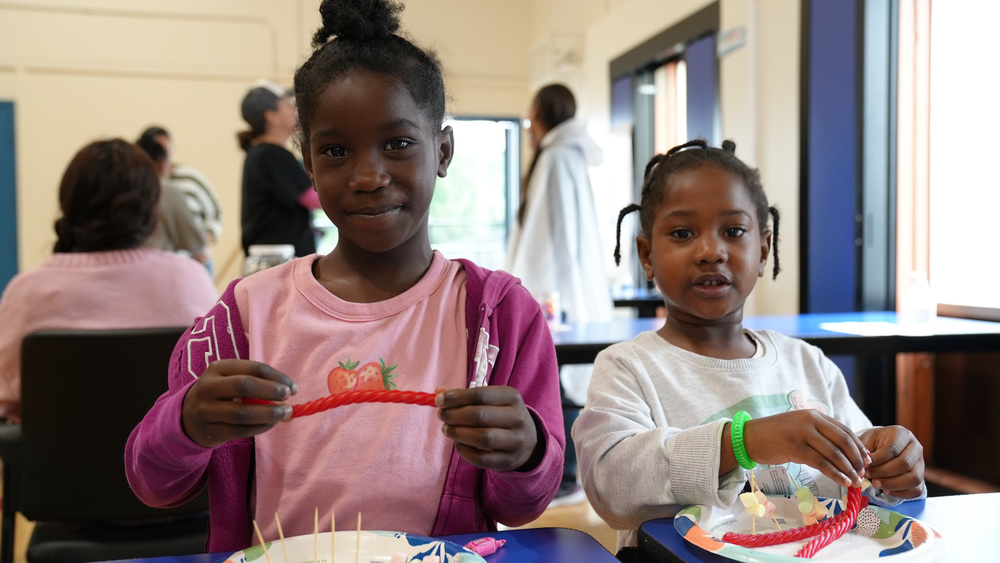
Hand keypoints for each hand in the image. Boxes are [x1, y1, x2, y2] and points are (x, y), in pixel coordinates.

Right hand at [182, 359, 297, 447]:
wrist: (187, 417)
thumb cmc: (220, 395)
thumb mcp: (233, 383)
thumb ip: (260, 388)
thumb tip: (293, 398)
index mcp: (218, 368)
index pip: (253, 368)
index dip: (277, 377)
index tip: (293, 387)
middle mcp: (209, 386)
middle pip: (245, 386)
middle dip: (271, 392)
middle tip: (288, 398)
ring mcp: (206, 410)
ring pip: (242, 412)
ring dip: (269, 413)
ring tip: (285, 413)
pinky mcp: (210, 430)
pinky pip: (240, 430)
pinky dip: (260, 427)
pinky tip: (270, 424)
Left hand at [435, 385, 542, 471]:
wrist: (527, 442)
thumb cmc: (500, 415)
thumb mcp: (490, 400)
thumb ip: (464, 396)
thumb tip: (439, 393)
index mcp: (511, 397)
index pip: (480, 395)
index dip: (457, 397)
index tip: (439, 400)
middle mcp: (517, 418)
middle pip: (480, 415)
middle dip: (455, 415)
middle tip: (442, 415)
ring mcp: (515, 441)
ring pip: (482, 437)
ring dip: (458, 433)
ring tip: (447, 429)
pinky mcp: (508, 460)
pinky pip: (481, 458)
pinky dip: (464, 451)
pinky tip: (458, 444)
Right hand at [741, 410, 869, 487]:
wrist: (749, 437)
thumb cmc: (774, 435)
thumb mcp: (799, 428)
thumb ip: (818, 434)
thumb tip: (841, 451)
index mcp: (814, 415)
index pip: (844, 430)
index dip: (858, 446)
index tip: (867, 459)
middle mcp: (811, 421)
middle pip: (843, 440)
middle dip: (857, 459)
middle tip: (864, 473)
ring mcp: (803, 433)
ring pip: (834, 453)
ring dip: (849, 470)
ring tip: (856, 481)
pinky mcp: (795, 448)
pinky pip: (821, 463)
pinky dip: (835, 474)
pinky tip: (843, 482)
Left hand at [860, 426, 924, 497]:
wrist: (884, 448)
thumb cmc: (875, 443)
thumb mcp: (867, 440)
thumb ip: (864, 451)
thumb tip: (863, 465)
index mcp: (902, 434)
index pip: (893, 448)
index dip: (877, 460)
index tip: (864, 466)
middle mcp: (916, 448)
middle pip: (904, 464)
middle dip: (883, 472)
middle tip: (868, 476)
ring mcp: (921, 464)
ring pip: (913, 478)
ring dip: (892, 484)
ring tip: (875, 484)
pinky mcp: (921, 478)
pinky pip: (916, 490)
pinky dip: (901, 493)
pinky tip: (886, 491)